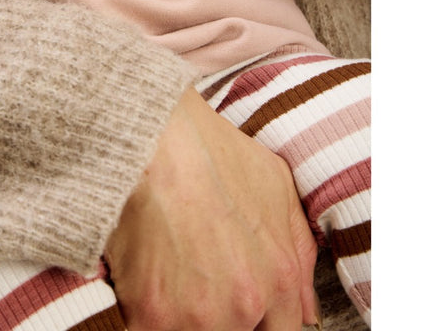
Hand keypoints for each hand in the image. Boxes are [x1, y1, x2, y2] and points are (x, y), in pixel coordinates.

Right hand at [104, 86, 319, 330]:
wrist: (153, 135)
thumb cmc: (209, 151)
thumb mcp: (275, 186)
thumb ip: (299, 253)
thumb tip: (306, 311)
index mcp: (279, 279)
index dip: (256, 322)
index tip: (236, 307)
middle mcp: (244, 305)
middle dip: (218, 316)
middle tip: (195, 282)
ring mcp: (197, 315)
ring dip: (180, 317)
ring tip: (166, 274)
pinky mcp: (151, 316)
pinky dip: (145, 314)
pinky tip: (140, 278)